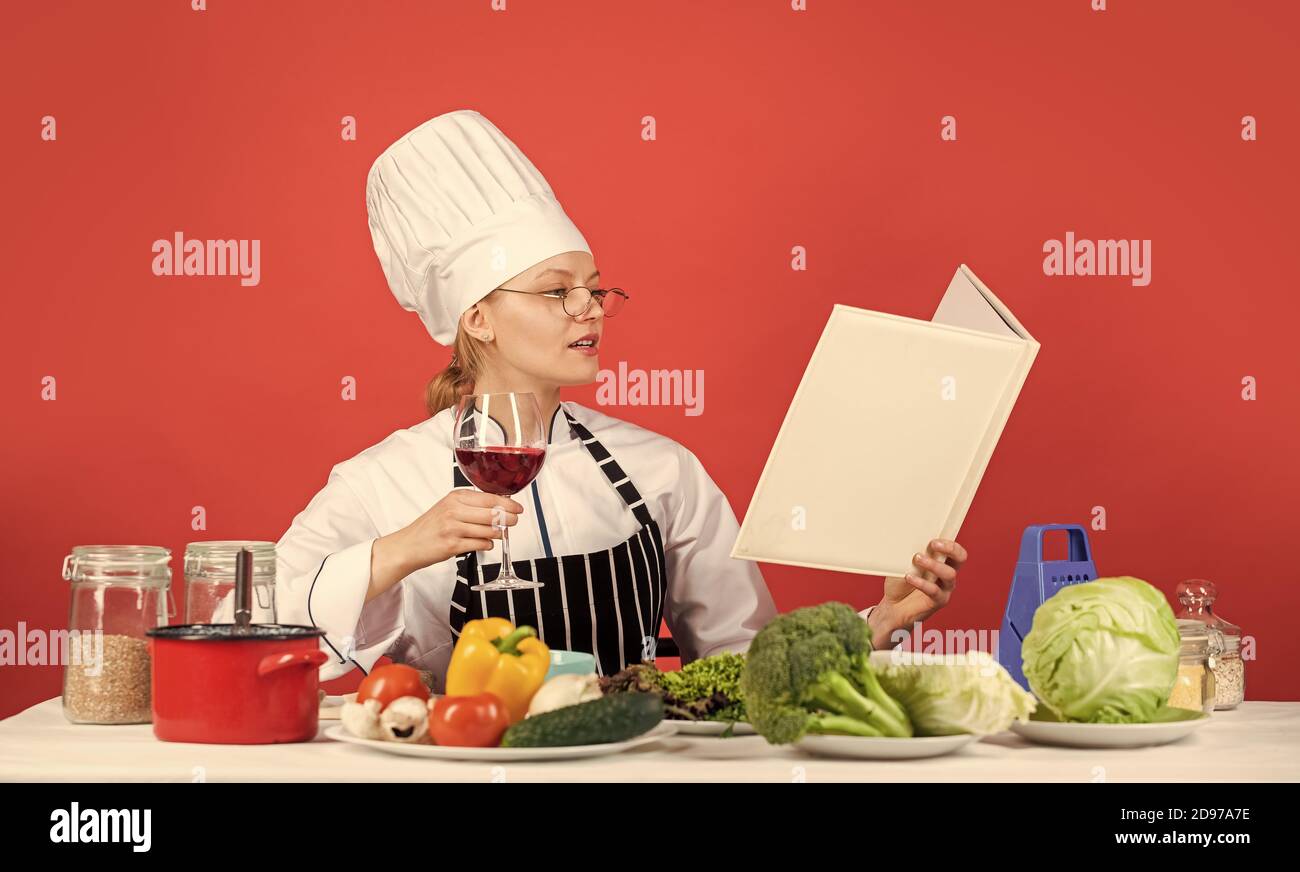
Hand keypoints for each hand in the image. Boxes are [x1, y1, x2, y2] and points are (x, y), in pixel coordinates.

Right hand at [367, 490, 523, 601]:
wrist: (408, 545)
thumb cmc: (430, 527)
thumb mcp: (448, 507)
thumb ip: (471, 505)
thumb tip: (500, 507)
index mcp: (455, 497)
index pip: (489, 498)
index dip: (508, 504)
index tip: (518, 508)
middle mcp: (454, 510)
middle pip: (493, 513)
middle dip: (508, 519)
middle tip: (513, 522)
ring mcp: (453, 528)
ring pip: (489, 530)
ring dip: (498, 534)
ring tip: (497, 534)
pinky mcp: (452, 545)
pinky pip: (480, 545)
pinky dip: (487, 545)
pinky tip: (485, 544)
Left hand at [873, 538, 967, 641]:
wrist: (893, 606)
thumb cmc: (900, 582)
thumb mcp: (904, 564)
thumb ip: (910, 554)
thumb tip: (907, 540)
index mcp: (942, 562)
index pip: (954, 549)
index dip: (949, 542)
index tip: (933, 539)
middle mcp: (947, 573)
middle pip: (961, 558)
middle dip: (950, 549)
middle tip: (933, 544)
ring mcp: (945, 588)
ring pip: (949, 574)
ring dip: (933, 564)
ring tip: (917, 559)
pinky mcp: (938, 600)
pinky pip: (934, 590)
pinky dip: (922, 582)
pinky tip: (909, 577)